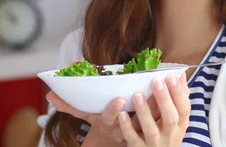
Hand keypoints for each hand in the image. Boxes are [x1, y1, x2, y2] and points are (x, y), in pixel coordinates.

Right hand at [46, 85, 161, 143]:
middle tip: (145, 91)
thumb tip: (50, 96)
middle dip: (140, 106)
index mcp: (109, 123)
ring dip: (160, 101)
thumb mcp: (87, 115)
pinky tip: (176, 86)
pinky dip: (170, 100)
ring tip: (163, 86)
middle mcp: (127, 128)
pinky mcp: (155, 123)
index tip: (119, 99)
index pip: (110, 118)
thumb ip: (70, 106)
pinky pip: (164, 113)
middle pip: (135, 119)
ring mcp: (141, 128)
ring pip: (153, 116)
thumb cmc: (103, 121)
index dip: (114, 110)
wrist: (116, 140)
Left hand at [118, 72, 190, 145]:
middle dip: (164, 99)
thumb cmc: (166, 133)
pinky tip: (122, 114)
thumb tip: (180, 75)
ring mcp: (154, 143)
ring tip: (137, 95)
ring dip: (144, 111)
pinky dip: (127, 127)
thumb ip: (177, 98)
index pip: (184, 108)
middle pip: (170, 118)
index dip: (178, 93)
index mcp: (180, 125)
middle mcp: (170, 135)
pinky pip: (133, 139)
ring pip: (151, 129)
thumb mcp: (176, 118)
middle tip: (155, 81)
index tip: (170, 76)